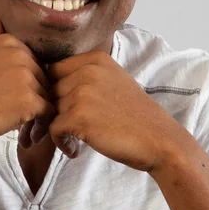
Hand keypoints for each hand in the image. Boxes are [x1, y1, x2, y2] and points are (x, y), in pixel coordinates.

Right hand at [0, 13, 55, 152]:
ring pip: (48, 96)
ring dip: (39, 115)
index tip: (14, 100)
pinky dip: (41, 127)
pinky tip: (26, 137)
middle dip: (35, 99)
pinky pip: (48, 113)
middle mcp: (20, 53)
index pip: (35, 63)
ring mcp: (26, 75)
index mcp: (9, 41)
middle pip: (44, 79)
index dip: (27, 84)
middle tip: (19, 118)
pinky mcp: (29, 100)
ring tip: (23, 129)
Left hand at [47, 51, 186, 172]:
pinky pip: (53, 128)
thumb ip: (85, 76)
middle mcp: (88, 71)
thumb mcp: (113, 81)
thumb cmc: (134, 115)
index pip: (54, 69)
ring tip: (75, 141)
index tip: (64, 108)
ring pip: (49, 110)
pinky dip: (60, 143)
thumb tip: (49, 83)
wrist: (159, 140)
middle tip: (68, 129)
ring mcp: (83, 92)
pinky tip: (75, 150)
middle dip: (53, 111)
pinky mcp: (79, 116)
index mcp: (96, 59)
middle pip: (49, 90)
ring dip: (58, 129)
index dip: (54, 90)